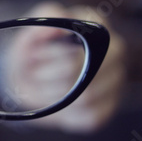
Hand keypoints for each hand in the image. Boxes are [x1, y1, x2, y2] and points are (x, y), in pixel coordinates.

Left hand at [7, 1, 124, 132]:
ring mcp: (116, 79)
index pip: (85, 35)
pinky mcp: (109, 106)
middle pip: (82, 68)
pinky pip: (89, 116)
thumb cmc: (31, 51)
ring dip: (54, 94)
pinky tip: (57, 103)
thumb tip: (55, 26)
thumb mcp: (29, 33)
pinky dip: (65, 114)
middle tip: (36, 73)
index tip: (36, 53)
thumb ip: (41, 23)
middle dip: (49, 73)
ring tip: (43, 86)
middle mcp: (114, 50)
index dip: (54, 49)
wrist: (25, 78)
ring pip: (87, 95)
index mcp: (96, 24)